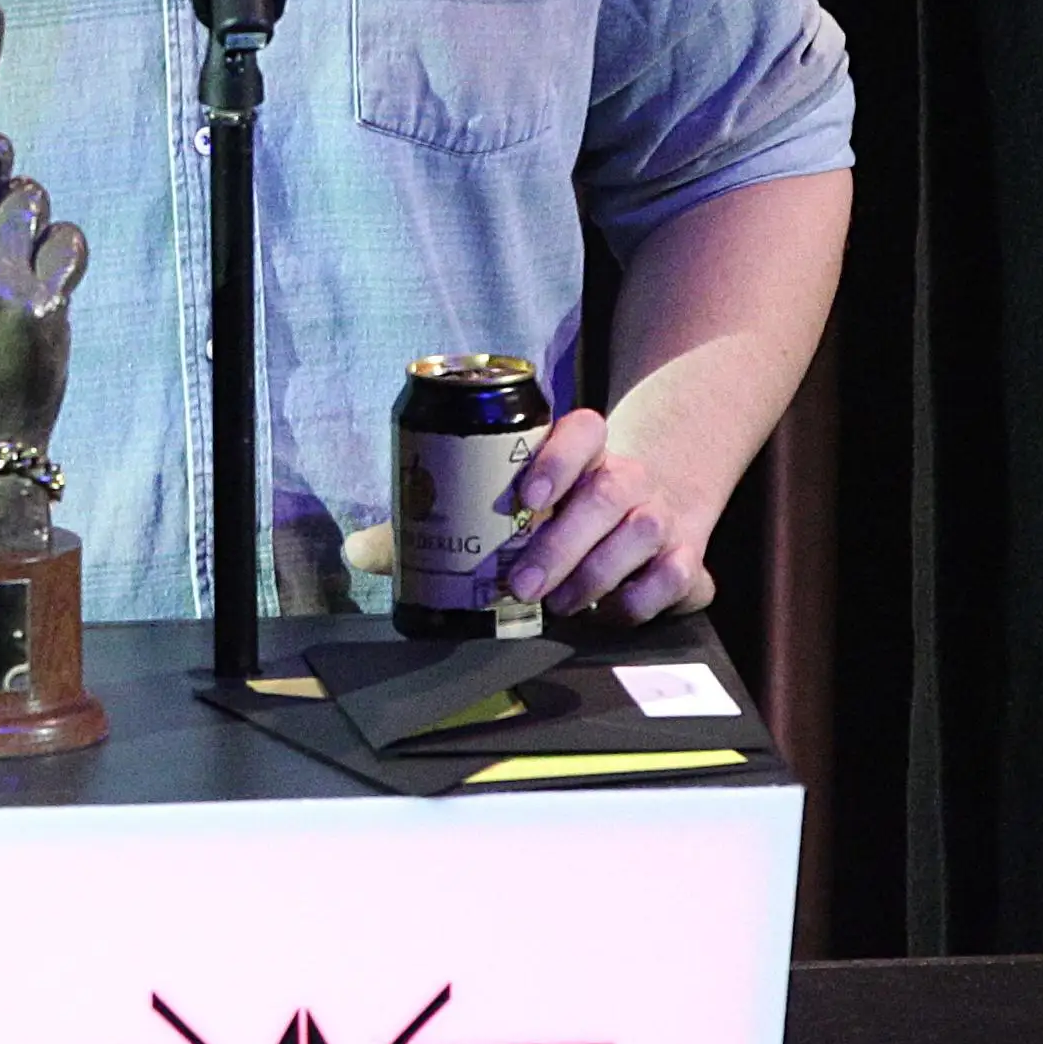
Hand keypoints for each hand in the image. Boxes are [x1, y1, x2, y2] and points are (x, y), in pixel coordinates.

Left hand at [341, 405, 716, 629]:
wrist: (658, 496)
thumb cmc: (561, 502)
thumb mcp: (509, 500)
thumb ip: (440, 523)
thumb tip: (355, 551)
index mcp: (584, 447)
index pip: (582, 429)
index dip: (556, 457)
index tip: (522, 494)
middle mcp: (627, 474)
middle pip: (608, 491)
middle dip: (564, 539)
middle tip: (523, 583)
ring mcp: (661, 513)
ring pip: (644, 532)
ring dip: (599, 572)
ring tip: (559, 604)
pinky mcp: (687, 557)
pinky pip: (677, 577)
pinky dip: (645, 599)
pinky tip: (609, 614)